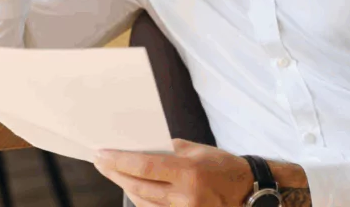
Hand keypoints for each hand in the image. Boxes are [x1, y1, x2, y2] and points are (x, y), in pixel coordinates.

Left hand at [94, 138, 252, 206]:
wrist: (250, 193)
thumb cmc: (224, 167)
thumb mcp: (199, 150)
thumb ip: (170, 149)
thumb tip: (143, 146)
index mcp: (189, 172)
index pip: (145, 166)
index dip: (120, 161)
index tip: (101, 154)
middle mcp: (185, 196)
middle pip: (139, 186)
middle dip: (115, 174)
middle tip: (99, 162)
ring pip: (143, 202)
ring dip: (125, 187)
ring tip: (112, 173)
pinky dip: (142, 200)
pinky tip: (132, 189)